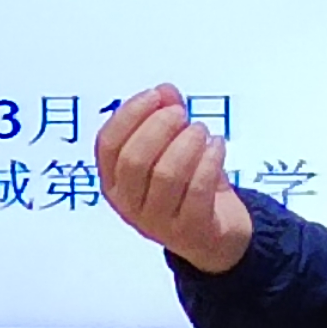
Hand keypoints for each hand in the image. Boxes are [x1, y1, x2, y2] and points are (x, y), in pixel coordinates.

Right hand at [94, 83, 255, 276]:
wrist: (215, 236)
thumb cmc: (187, 188)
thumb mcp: (172, 150)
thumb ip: (166, 117)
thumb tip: (166, 91)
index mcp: (114, 183)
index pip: (108, 145)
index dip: (129, 114)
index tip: (155, 95)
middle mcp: (129, 205)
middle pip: (134, 159)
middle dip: (159, 127)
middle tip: (181, 114)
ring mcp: (158, 222)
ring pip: (166, 174)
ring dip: (187, 143)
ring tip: (202, 130)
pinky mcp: (189, 230)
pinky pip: (198, 188)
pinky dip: (210, 160)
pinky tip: (218, 146)